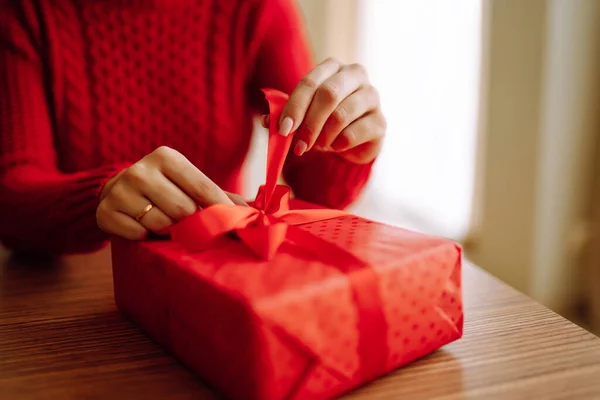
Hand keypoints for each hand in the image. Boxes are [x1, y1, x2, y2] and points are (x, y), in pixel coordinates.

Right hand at [96, 146, 245, 239]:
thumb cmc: (164, 188)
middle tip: (187, 221)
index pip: (203, 188)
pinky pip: (138, 235)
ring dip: (167, 230)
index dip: (220, 209)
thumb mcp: (188, 183)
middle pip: (184, 210)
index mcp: (167, 157)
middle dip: (190, 221)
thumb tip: (250, 213)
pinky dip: (145, 236)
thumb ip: (219, 195)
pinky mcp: (106, 212)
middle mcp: (141, 170)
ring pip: (162, 224)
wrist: (116, 191)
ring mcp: (121, 191)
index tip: (234, 224)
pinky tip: (141, 225)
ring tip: (163, 220)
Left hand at [262, 58, 385, 163]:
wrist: (350, 141)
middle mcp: (355, 75)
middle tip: (299, 145)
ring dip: (323, 136)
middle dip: (309, 123)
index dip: (294, 107)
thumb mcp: (301, 116)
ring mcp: (372, 96)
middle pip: (329, 94)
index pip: (310, 82)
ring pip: (342, 115)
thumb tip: (267, 121)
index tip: (283, 130)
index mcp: (333, 67)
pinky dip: (339, 144)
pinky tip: (335, 147)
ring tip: (317, 146)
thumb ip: (284, 116)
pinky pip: (355, 133)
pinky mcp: (380, 122)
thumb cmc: (323, 121)